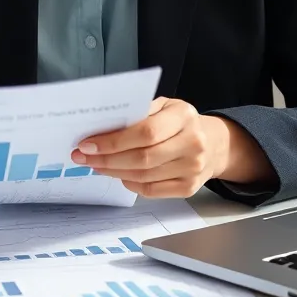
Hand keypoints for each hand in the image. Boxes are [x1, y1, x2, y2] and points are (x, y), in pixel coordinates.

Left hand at [71, 98, 273, 197]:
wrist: (212, 143)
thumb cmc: (179, 122)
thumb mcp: (164, 106)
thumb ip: (138, 113)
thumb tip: (101, 128)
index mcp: (184, 115)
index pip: (145, 132)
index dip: (113, 141)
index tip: (88, 144)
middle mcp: (193, 142)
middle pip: (142, 158)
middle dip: (107, 159)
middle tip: (84, 157)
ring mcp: (193, 168)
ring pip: (144, 176)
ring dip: (114, 172)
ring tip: (96, 165)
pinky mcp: (189, 188)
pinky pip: (151, 191)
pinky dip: (130, 184)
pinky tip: (118, 174)